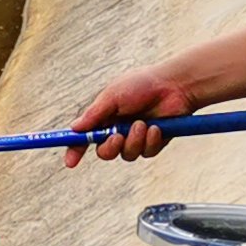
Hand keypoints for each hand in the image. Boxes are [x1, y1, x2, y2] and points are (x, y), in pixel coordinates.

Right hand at [63, 65, 198, 164]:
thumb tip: (74, 128)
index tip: (70, 161)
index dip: (75, 149)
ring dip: (133, 141)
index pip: (85, 137)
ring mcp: (136, 137)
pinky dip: (150, 141)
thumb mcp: (113, 95)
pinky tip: (156, 128)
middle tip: (117, 138)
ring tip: (143, 124)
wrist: (175, 86)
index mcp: (104, 116)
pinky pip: (146, 153)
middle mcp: (118, 128)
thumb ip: (94, 114)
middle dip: (109, 148)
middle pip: (104, 152)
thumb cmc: (143, 84)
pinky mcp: (153, 142)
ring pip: (126, 155)